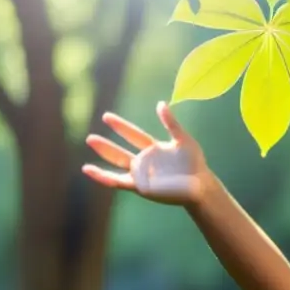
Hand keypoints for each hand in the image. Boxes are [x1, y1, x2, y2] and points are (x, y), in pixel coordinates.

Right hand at [84, 102, 210, 205]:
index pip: (133, 135)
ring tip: (89, 147)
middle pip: (120, 151)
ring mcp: (141, 174)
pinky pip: (118, 181)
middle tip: (90, 137)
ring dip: (104, 156)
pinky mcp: (140, 187)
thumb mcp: (183, 140)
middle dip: (106, 145)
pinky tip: (89, 170)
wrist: (200, 186)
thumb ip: (171, 123)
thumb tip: (160, 103)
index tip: (106, 116)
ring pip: (117, 164)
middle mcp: (145, 162)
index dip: (120, 126)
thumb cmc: (195, 163)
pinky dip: (103, 177)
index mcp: (154, 149)